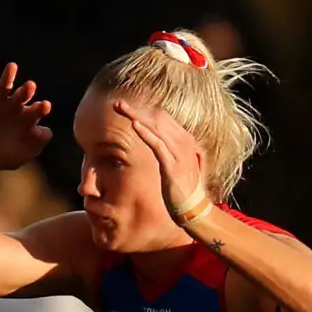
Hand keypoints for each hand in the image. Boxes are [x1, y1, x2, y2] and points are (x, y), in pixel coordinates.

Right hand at [0, 63, 52, 174]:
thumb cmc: (5, 157)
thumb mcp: (22, 155)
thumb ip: (35, 144)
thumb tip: (44, 132)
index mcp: (29, 118)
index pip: (38, 110)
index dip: (41, 107)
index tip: (44, 106)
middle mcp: (16, 108)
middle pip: (23, 95)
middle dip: (27, 90)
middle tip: (30, 86)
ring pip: (5, 87)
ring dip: (9, 76)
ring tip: (12, 66)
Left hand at [111, 97, 209, 219]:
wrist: (193, 208)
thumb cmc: (184, 188)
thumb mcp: (179, 164)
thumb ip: (173, 151)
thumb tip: (164, 143)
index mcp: (185, 140)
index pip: (163, 119)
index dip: (145, 112)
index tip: (127, 107)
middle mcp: (184, 142)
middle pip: (158, 119)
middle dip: (137, 110)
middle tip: (118, 103)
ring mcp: (179, 152)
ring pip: (157, 127)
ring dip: (137, 116)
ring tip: (121, 107)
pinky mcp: (172, 165)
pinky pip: (158, 144)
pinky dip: (146, 133)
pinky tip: (135, 124)